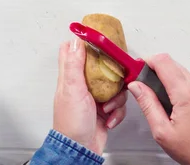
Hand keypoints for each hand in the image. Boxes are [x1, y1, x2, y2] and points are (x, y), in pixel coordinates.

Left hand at [53, 39, 127, 154]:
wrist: (81, 149)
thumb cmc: (71, 123)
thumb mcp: (72, 89)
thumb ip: (74, 64)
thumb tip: (75, 41)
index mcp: (71, 77)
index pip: (75, 51)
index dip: (86, 43)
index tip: (100, 41)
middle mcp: (82, 85)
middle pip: (102, 67)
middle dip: (112, 75)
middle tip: (114, 81)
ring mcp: (94, 97)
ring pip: (114, 86)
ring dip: (116, 99)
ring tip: (107, 107)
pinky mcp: (104, 109)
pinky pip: (118, 104)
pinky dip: (117, 112)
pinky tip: (108, 118)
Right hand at [128, 54, 189, 164]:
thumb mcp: (162, 131)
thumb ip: (148, 104)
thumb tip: (136, 87)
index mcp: (186, 94)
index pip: (164, 62)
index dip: (147, 61)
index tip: (138, 69)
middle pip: (173, 64)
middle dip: (156, 70)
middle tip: (144, 84)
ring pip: (183, 73)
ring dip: (169, 78)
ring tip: (160, 99)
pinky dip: (181, 86)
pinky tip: (176, 104)